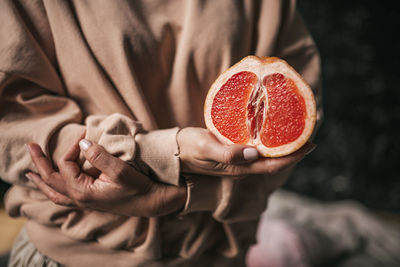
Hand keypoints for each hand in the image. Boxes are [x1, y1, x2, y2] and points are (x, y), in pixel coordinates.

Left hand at [25, 137, 186, 216]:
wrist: (150, 202)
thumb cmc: (137, 186)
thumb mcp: (119, 170)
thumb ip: (99, 156)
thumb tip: (83, 143)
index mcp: (82, 191)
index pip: (66, 165)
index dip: (72, 147)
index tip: (84, 134)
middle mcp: (79, 198)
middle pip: (51, 180)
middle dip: (39, 163)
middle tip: (30, 147)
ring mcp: (83, 202)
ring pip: (54, 192)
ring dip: (42, 181)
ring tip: (31, 174)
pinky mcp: (90, 201)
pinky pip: (63, 197)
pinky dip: (53, 190)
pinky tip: (53, 186)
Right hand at [177, 127, 315, 176]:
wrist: (172, 151)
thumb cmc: (186, 148)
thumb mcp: (204, 148)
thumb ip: (227, 153)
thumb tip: (254, 154)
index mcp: (237, 168)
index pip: (271, 166)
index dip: (292, 157)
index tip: (310, 144)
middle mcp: (241, 167)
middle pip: (273, 162)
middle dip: (293, 151)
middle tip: (309, 133)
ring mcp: (237, 161)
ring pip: (266, 157)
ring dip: (283, 146)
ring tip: (296, 130)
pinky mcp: (232, 152)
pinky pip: (256, 149)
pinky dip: (268, 141)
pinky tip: (272, 130)